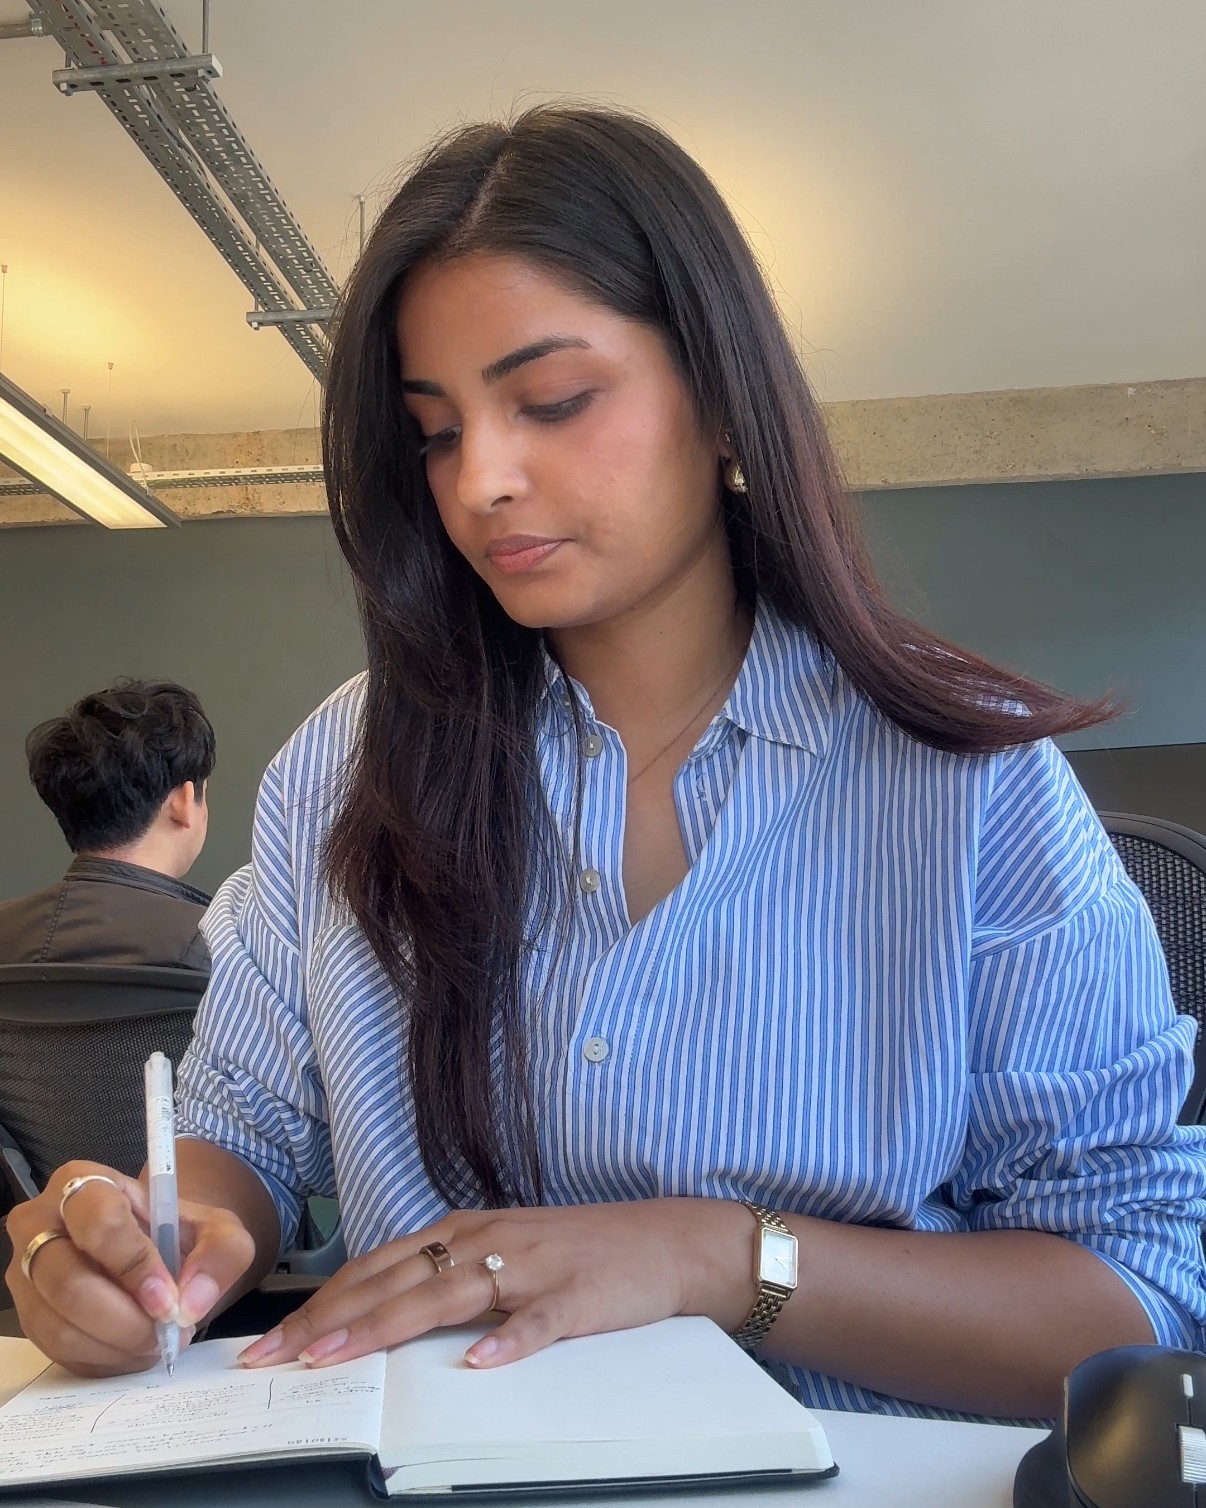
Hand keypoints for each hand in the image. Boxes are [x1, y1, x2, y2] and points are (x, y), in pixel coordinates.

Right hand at [5, 1159, 256, 1375]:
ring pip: (60, 1327)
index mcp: (84, 1183)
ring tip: (156, 1340)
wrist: (156, 1253)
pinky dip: (104, 1360)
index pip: (99, 1223)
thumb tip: (190, 1304)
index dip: (135, 1266)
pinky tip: (134, 1349)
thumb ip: (220, 1254)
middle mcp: (40, 1223)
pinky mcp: (28, 1315)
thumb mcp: (218, 1230)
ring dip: (117, 1345)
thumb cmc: (178, 1233)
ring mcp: (25, 1273)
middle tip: (165, 1331)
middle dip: (126, 1320)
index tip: (169, 1299)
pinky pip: (58, 1353)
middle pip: (69, 1283)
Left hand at [238, 1197, 753, 1371]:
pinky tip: (479, 1363)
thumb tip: (380, 1312)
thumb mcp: (503, 1254)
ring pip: (446, 1296)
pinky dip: (508, 1342)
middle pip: (395, 1282)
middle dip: (330, 1319)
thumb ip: (448, 1277)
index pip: (377, 1269)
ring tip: (340, 1354)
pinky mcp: (576, 1295)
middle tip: (277, 1356)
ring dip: (388, 1325)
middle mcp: (487, 1241)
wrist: (665, 1241)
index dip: (322, 1303)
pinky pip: (538, 1322)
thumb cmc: (579, 1252)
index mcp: (466, 1231)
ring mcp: (531, 1267)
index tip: (273, 1340)